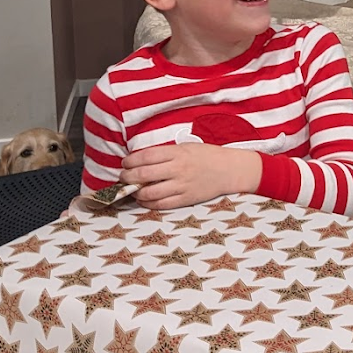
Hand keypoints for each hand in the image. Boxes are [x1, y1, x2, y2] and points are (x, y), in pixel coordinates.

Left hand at [120, 143, 261, 210]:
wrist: (229, 170)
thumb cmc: (207, 156)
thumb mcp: (186, 147)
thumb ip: (166, 154)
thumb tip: (141, 161)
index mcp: (177, 153)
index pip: (146, 157)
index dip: (130, 161)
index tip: (125, 163)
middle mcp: (178, 169)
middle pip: (143, 175)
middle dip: (128, 177)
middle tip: (123, 177)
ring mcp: (182, 186)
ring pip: (149, 193)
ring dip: (136, 192)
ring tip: (132, 190)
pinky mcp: (186, 199)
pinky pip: (161, 204)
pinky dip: (148, 203)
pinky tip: (144, 200)